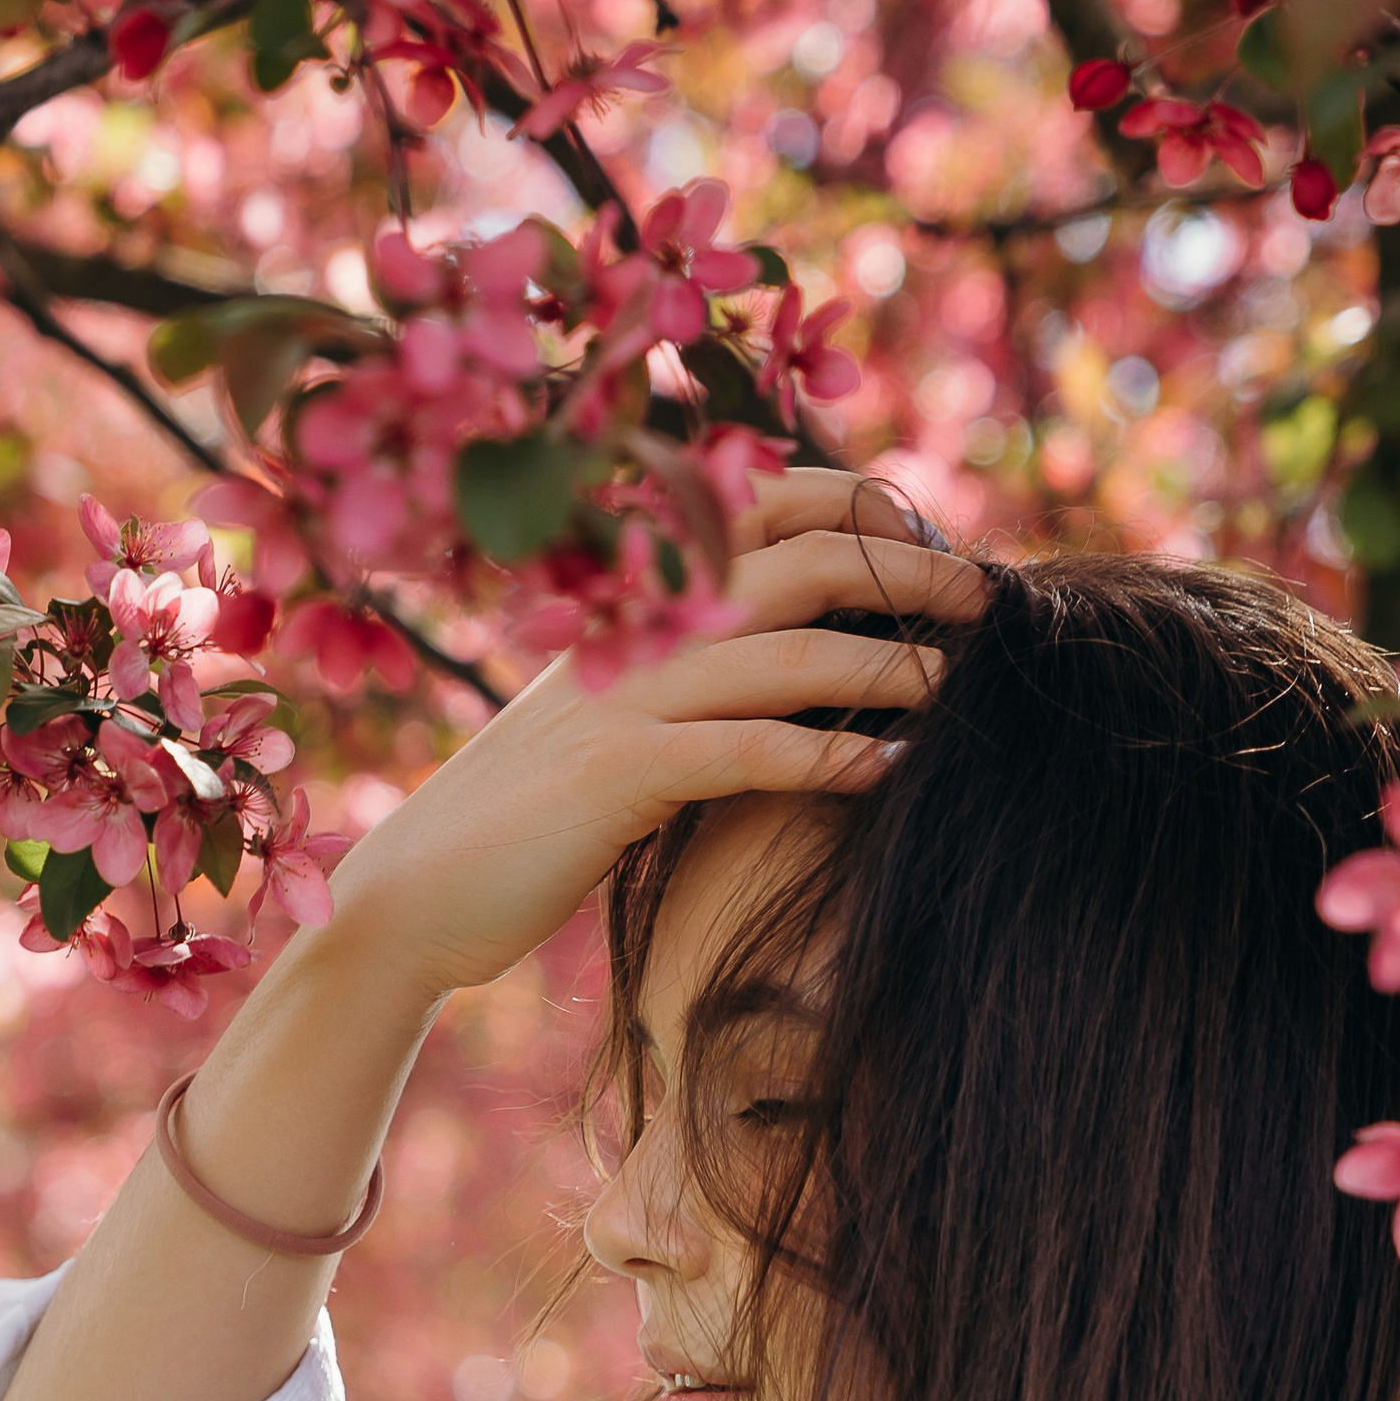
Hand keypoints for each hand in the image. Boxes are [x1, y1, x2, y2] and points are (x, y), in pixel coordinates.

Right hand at [328, 472, 987, 1004]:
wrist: (414, 897)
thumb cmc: (526, 818)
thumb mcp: (607, 718)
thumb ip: (684, 669)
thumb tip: (797, 649)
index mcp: (627, 602)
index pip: (756, 505)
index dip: (855, 503)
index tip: (932, 533)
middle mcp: (627, 630)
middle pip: (792, 561)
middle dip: (902, 572)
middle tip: (985, 597)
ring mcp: (618, 700)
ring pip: (780, 654)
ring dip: (885, 665)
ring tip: (960, 683)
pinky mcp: (614, 778)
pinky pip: (741, 752)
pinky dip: (825, 759)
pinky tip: (888, 774)